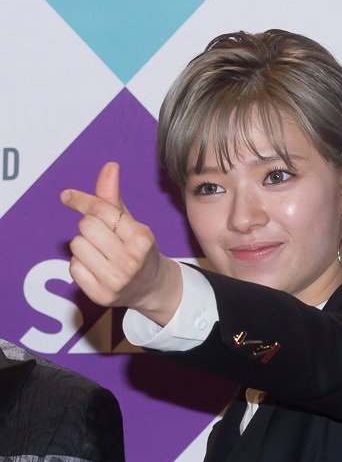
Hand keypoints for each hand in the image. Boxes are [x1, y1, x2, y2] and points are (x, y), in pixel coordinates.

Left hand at [61, 162, 181, 324]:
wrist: (152, 288)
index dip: (81, 200)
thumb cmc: (138, 251)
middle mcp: (131, 261)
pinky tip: (95, 269)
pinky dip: (80, 265)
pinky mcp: (102, 295)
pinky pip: (73, 268)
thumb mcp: (132, 224)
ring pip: (77, 245)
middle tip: (99, 236)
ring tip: (99, 254)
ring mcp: (116, 281)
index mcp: (141, 239)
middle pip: (86, 226)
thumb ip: (114, 198)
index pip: (102, 209)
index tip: (68, 197)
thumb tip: (110, 166)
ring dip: (83, 246)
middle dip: (88, 226)